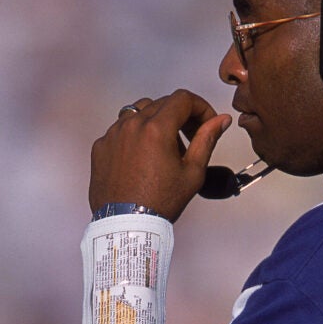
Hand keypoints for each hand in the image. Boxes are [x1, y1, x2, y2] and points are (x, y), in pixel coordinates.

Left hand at [89, 89, 231, 221]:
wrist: (127, 225)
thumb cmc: (160, 202)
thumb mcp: (193, 172)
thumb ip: (207, 139)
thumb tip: (221, 120)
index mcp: (156, 129)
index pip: (183, 99)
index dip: (201, 107)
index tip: (206, 122)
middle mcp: (132, 125)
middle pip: (162, 103)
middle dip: (181, 116)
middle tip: (190, 138)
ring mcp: (113, 134)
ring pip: (139, 112)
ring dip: (157, 122)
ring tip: (166, 148)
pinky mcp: (101, 146)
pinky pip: (121, 129)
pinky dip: (136, 135)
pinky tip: (143, 157)